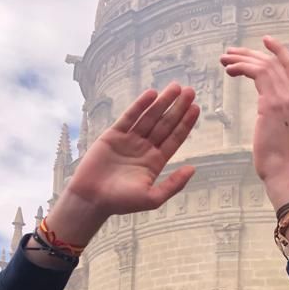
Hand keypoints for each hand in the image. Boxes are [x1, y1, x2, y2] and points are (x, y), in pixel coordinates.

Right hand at [50, 84, 199, 244]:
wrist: (92, 199)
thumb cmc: (122, 202)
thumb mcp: (153, 198)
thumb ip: (174, 184)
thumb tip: (193, 169)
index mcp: (156, 162)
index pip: (174, 138)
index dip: (185, 124)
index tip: (196, 109)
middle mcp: (145, 148)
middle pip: (165, 124)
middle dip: (178, 108)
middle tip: (191, 91)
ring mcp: (129, 140)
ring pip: (149, 117)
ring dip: (163, 102)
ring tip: (175, 87)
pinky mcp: (113, 135)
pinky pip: (129, 117)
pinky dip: (140, 105)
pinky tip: (152, 94)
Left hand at [221, 37, 288, 203]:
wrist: (281, 170)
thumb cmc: (277, 158)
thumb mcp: (280, 131)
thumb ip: (276, 115)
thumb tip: (266, 112)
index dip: (280, 51)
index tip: (266, 40)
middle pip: (274, 61)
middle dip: (251, 53)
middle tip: (231, 52)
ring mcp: (285, 98)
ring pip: (264, 65)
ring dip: (241, 59)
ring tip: (224, 60)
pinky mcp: (272, 103)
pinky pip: (256, 74)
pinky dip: (242, 68)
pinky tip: (230, 71)